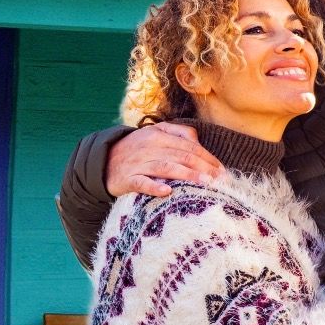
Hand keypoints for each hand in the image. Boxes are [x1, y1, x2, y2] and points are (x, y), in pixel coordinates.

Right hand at [105, 122, 221, 197]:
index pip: (190, 146)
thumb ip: (178, 133)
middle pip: (182, 156)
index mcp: (159, 134)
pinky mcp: (127, 178)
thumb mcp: (155, 134)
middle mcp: (150, 147)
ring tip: (204, 183)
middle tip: (220, 179)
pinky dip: (154, 186)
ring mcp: (138, 163)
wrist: (102, 161)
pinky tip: (167, 191)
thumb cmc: (137, 149)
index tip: (222, 169)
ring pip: (166, 167)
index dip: (208, 157)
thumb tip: (199, 140)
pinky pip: (142, 182)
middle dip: (204, 167)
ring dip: (187, 175)